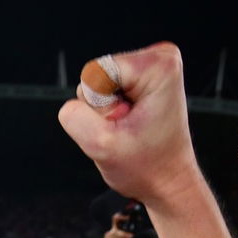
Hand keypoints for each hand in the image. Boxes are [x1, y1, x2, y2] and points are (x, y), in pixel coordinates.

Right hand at [57, 44, 200, 207]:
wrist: (167, 180)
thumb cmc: (147, 166)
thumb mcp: (102, 146)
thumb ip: (75, 118)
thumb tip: (70, 105)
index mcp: (158, 66)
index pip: (94, 74)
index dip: (100, 107)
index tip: (125, 124)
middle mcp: (160, 57)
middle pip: (95, 75)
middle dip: (102, 108)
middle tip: (127, 128)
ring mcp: (152, 65)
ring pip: (97, 83)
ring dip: (106, 112)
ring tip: (130, 127)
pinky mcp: (143, 77)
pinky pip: (105, 89)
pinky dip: (111, 111)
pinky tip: (130, 123)